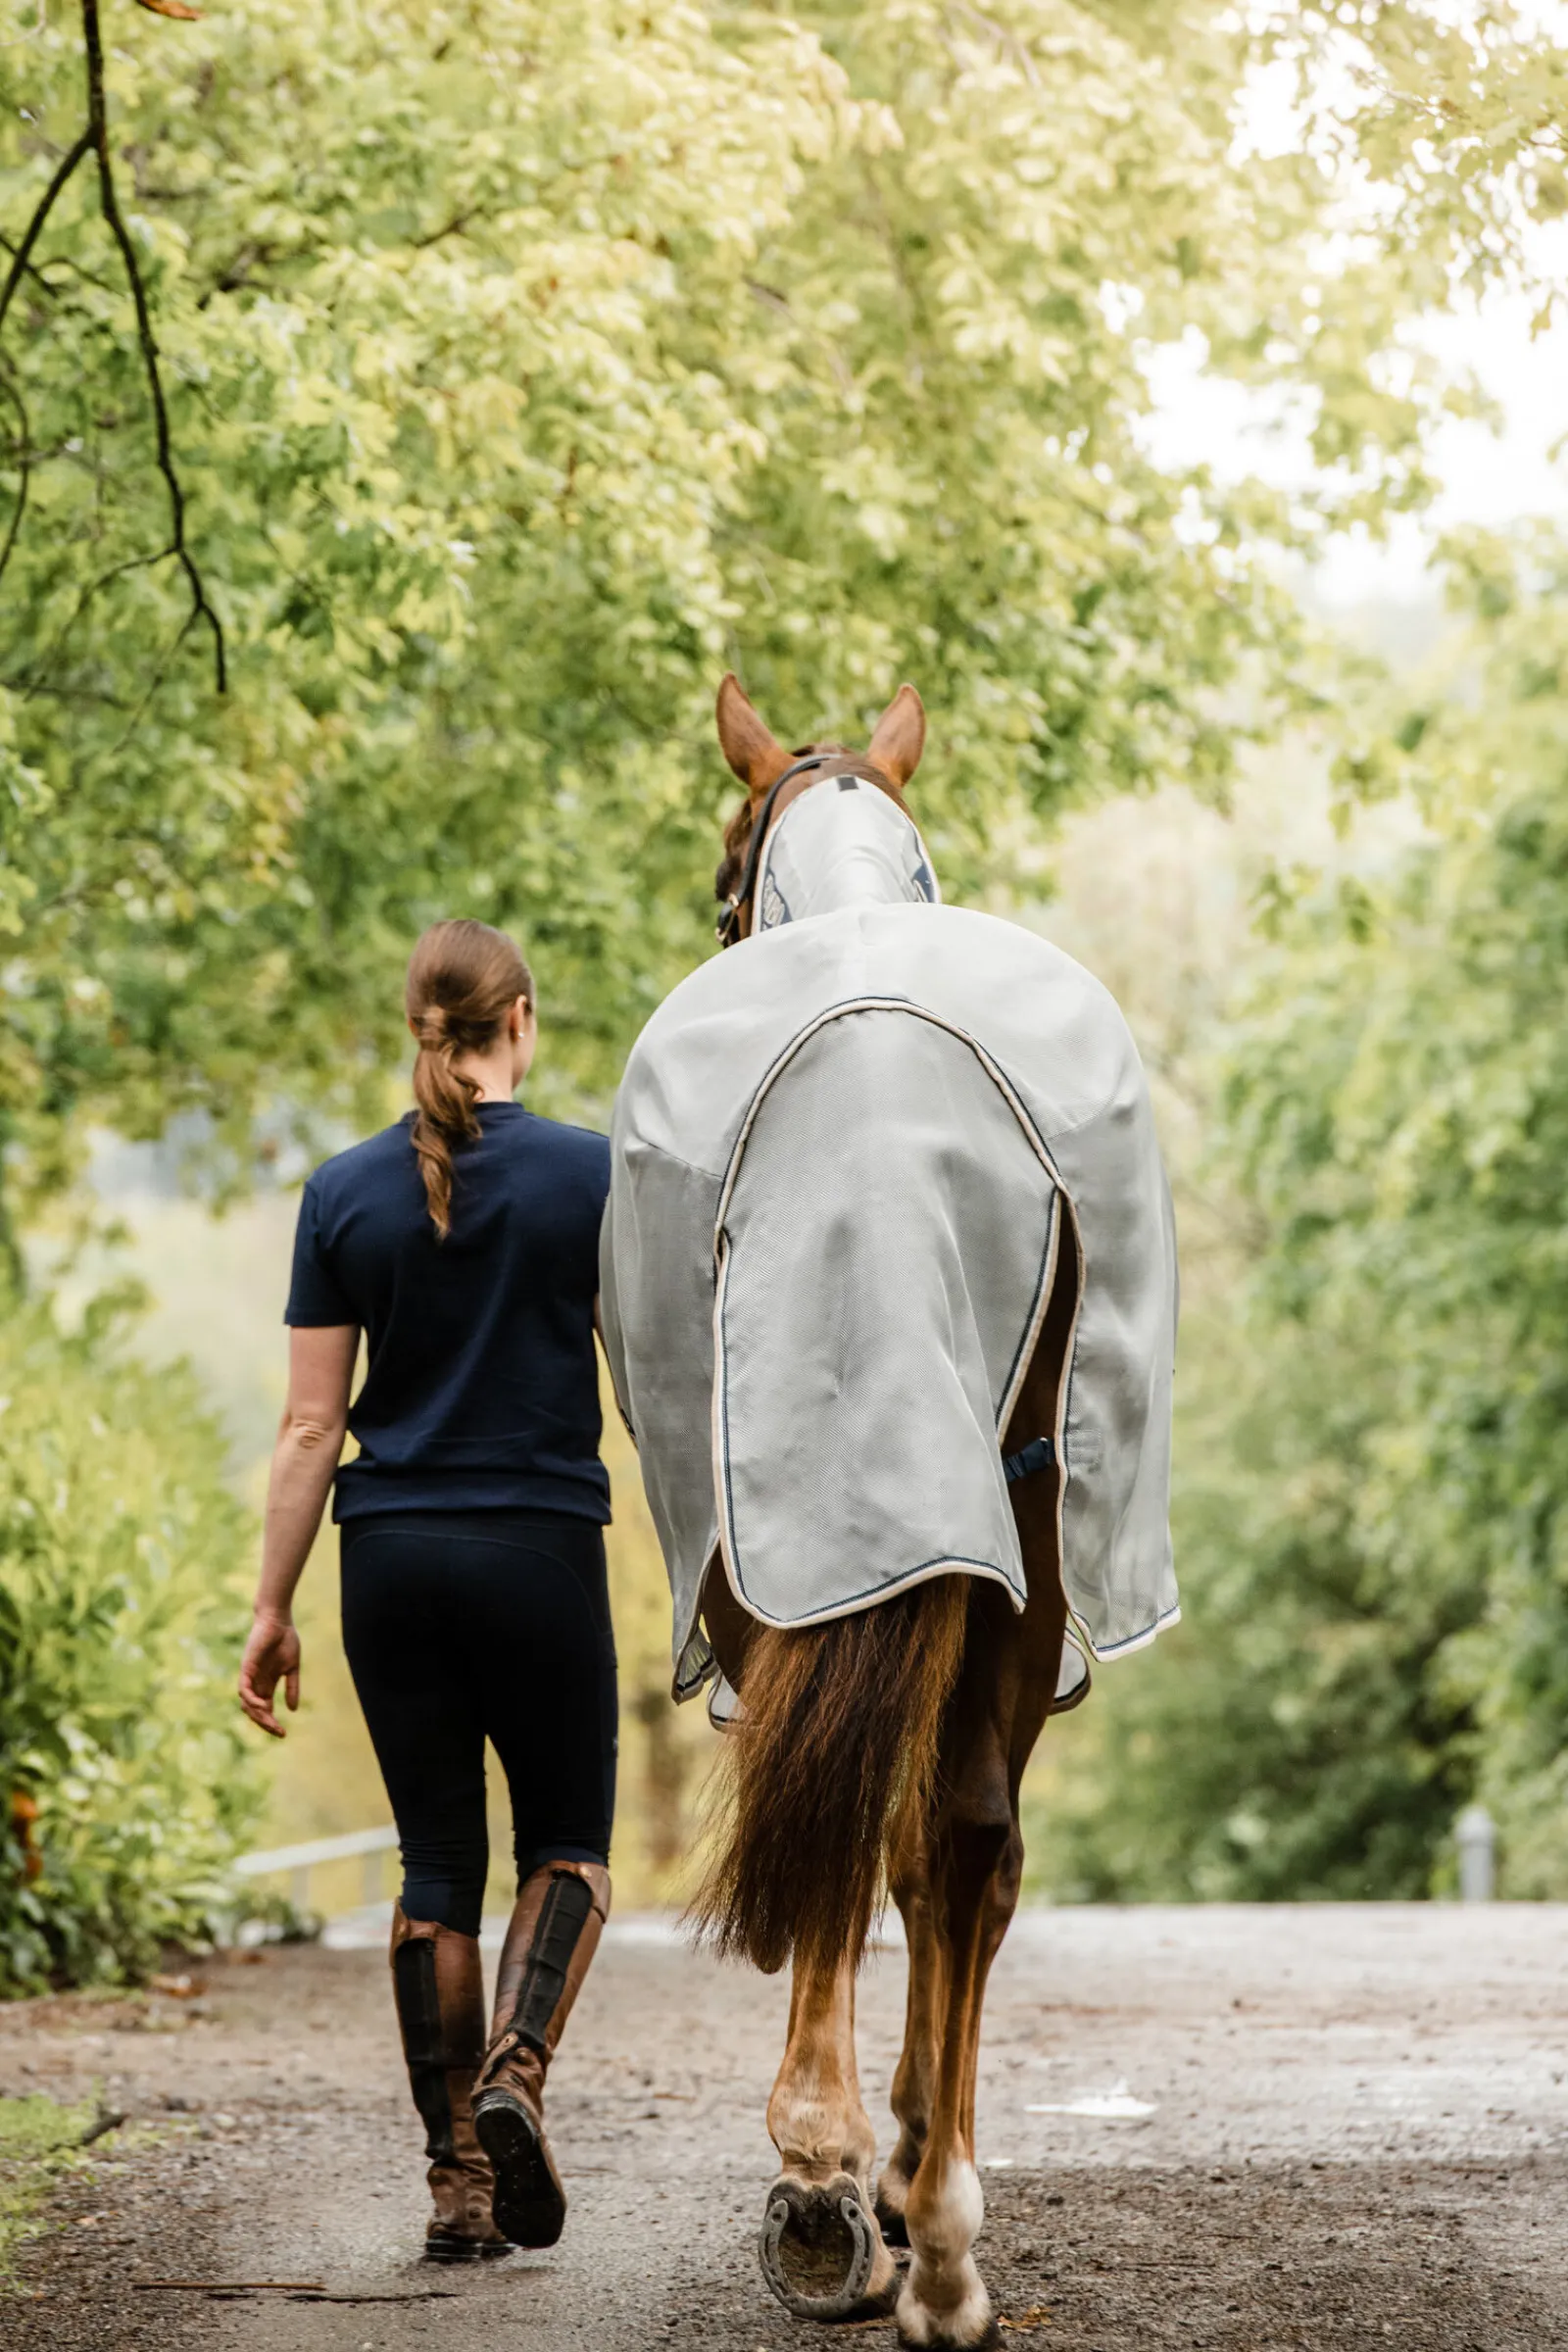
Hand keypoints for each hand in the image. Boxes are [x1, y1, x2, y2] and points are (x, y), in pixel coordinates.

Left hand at [238, 1612, 300, 1738]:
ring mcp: (250, 1677)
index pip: (265, 1709)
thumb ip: (292, 1688)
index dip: (271, 1723)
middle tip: (278, 1732)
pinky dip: (251, 1700)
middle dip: (265, 1723)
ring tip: (271, 1722)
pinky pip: (244, 1690)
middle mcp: (256, 1683)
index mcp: (267, 1683)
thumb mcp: (292, 1668)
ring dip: (258, 1716)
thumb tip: (293, 1710)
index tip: (283, 1733)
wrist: (278, 1621)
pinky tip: (263, 1706)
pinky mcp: (246, 1668)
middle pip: (255, 1711)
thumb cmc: (285, 1640)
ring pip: (247, 1704)